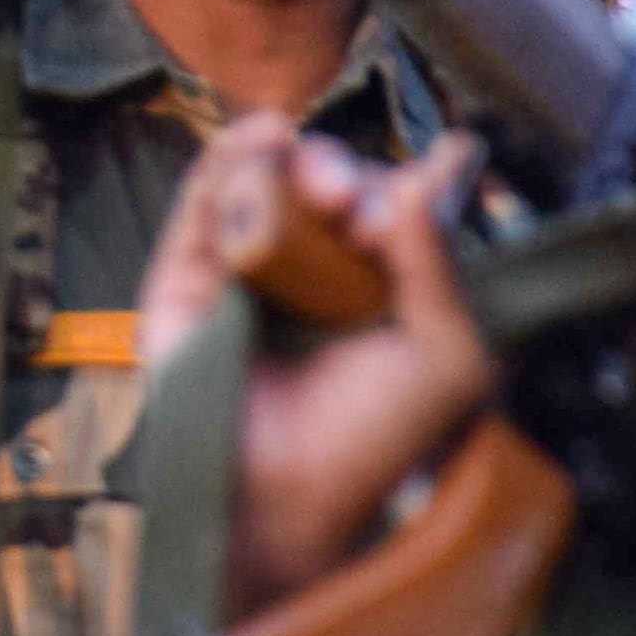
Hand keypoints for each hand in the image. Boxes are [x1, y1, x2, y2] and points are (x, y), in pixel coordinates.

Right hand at [138, 121, 501, 617]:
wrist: (280, 494)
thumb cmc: (371, 438)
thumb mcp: (445, 353)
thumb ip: (443, 259)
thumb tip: (437, 164)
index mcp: (381, 289)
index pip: (398, 207)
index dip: (417, 178)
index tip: (448, 160)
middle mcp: (315, 271)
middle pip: (328, 183)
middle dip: (346, 175)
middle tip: (355, 204)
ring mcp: (248, 266)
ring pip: (267, 174)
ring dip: (295, 161)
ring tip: (319, 191)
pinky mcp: (187, 270)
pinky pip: (204, 192)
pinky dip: (234, 157)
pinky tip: (264, 142)